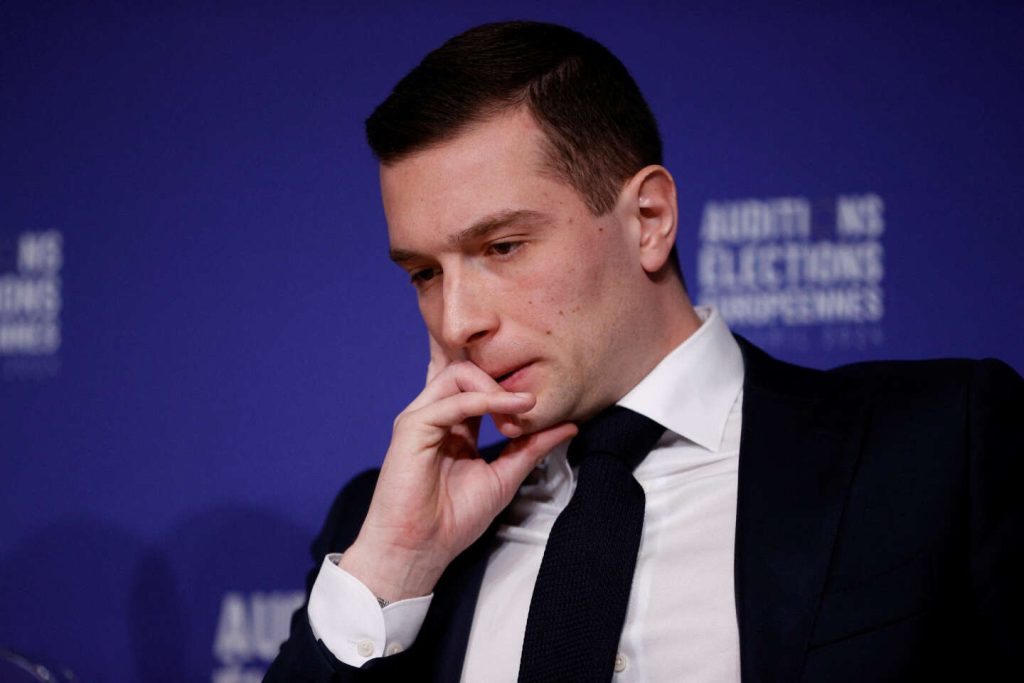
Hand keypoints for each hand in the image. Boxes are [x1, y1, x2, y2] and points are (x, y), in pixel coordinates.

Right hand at [340, 336, 576, 601]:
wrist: (420, 549)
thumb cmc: (453, 520)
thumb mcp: (505, 476)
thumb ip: (532, 447)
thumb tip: (569, 425)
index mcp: (455, 426)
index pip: (481, 385)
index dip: (510, 391)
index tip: (537, 413)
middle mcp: (437, 416)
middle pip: (470, 371)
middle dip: (504, 384)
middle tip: (528, 411)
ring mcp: (422, 419)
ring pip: (459, 374)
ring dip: (497, 388)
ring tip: (520, 413)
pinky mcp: (411, 427)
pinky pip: (451, 401)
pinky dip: (484, 400)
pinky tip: (508, 414)